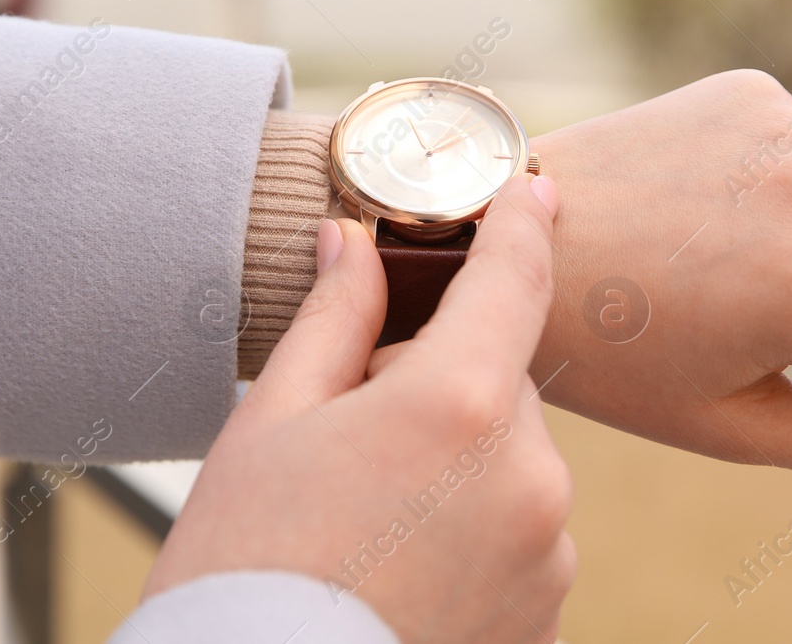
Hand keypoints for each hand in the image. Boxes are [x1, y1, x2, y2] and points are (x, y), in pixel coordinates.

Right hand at [144, 175, 576, 643]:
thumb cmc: (244, 566)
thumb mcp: (274, 424)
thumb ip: (335, 320)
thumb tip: (354, 243)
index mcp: (458, 407)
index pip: (512, 280)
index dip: (520, 224)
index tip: (529, 190)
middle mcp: (529, 478)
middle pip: (496, 384)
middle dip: (440, 387)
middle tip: (352, 441)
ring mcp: (547, 555)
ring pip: (510, 462)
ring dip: (459, 465)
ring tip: (368, 524)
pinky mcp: (547, 616)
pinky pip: (520, 536)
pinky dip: (475, 535)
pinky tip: (401, 569)